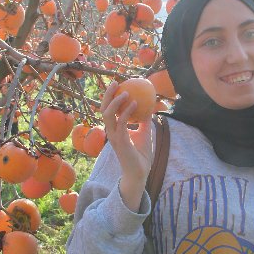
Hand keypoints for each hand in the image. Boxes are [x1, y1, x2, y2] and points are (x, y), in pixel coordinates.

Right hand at [101, 82, 153, 211]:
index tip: (118, 85)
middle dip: (107, 95)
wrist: (140, 172)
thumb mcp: (144, 132)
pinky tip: (134, 104)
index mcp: (114, 129)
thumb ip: (144, 120)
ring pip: (107, 115)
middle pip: (103, 109)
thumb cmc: (141, 154)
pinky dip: (126, 112)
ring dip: (115, 102)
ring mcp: (113, 136)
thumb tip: (150, 105)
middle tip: (116, 82)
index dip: (110, 97)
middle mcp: (111, 131)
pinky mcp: (119, 141)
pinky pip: (121, 123)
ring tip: (126, 92)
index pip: (108, 109)